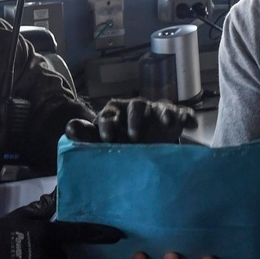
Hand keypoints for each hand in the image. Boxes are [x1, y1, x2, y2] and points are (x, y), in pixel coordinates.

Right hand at [0, 192, 123, 258]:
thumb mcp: (19, 216)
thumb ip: (42, 209)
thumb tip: (58, 194)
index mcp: (47, 234)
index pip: (80, 233)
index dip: (101, 234)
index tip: (118, 235)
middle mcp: (49, 255)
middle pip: (63, 258)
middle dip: (52, 256)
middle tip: (31, 253)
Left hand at [65, 98, 197, 143]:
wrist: (145, 152)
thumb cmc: (119, 144)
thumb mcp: (101, 142)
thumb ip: (86, 135)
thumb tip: (70, 127)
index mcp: (115, 113)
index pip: (109, 112)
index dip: (107, 123)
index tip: (107, 138)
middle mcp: (135, 108)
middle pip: (136, 106)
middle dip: (135, 119)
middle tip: (134, 137)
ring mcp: (156, 112)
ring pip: (158, 106)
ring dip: (162, 113)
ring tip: (165, 124)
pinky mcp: (174, 119)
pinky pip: (181, 113)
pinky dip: (185, 116)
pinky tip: (189, 124)